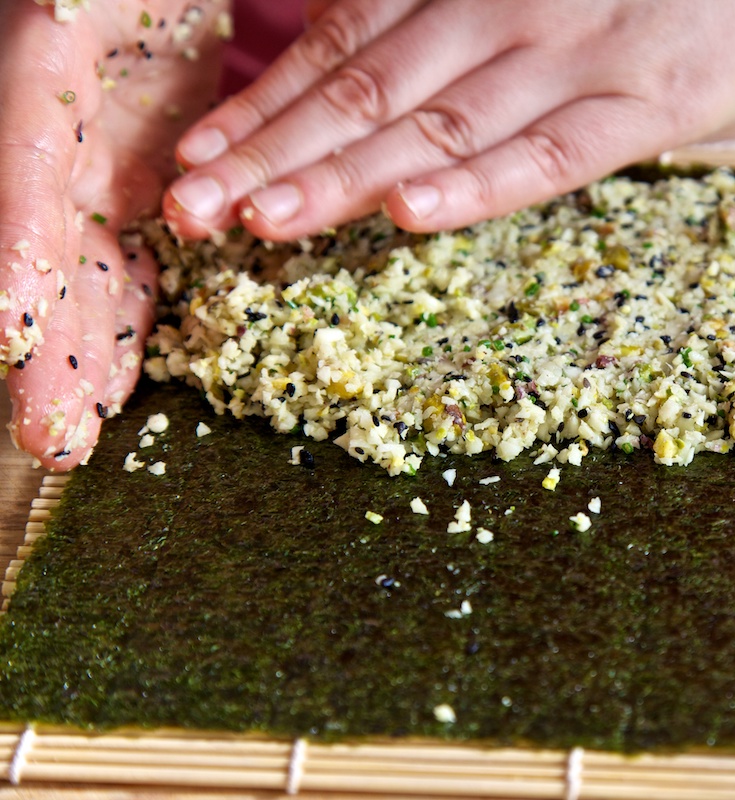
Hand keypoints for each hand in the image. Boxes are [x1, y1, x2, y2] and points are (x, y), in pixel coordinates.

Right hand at [0, 0, 226, 468]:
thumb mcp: (74, 10)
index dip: (14, 252)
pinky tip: (117, 377)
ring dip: (80, 353)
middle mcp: (49, 136)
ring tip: (75, 434)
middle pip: (41, 251)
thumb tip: (46, 147)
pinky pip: (129, 257)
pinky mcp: (135, 181)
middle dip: (45, 347)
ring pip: (80, 271)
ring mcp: (89, 165)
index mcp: (32, 83)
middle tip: (53, 437)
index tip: (11, 329)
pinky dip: (124, 316)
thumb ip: (52, 69)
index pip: (19, 179)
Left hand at [164, 0, 734, 239]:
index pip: (345, 48)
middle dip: (273, 157)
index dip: (265, 107)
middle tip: (191, 215)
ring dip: (344, 179)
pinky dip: (480, 185)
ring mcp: (581, 57)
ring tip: (261, 226)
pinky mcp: (654, 102)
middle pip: (370, 96)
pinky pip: (554, 154)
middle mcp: (511, 10)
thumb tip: (363, 36)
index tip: (200, 160)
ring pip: (440, 128)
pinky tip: (412, 216)